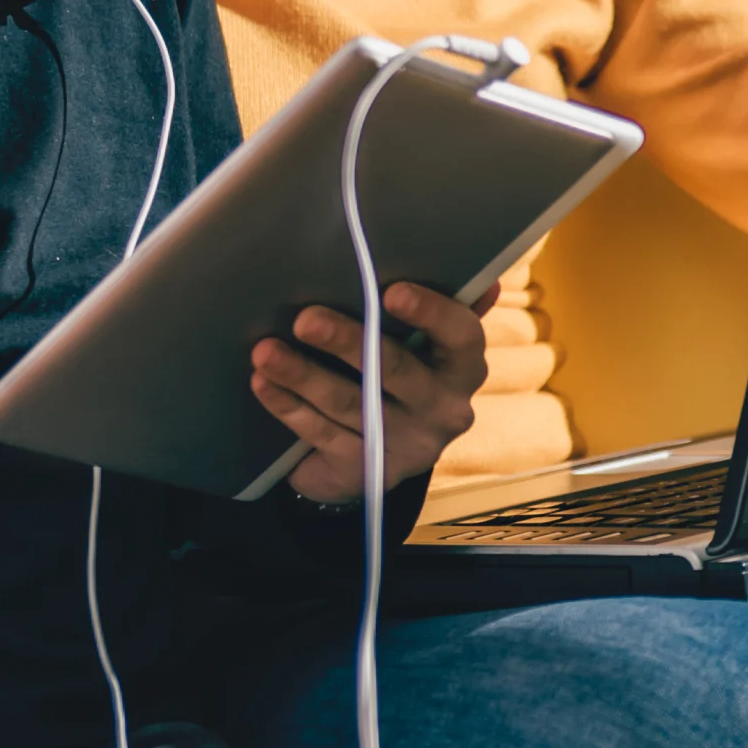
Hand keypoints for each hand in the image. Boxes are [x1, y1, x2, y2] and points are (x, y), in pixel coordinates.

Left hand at [253, 283, 489, 503]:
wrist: (379, 458)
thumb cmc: (401, 378)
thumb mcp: (426, 348)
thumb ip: (445, 311)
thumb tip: (485, 277)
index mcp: (464, 369)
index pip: (462, 336)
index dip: (430, 313)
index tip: (390, 291)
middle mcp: (444, 410)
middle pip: (395, 370)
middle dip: (347, 343)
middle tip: (304, 319)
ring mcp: (406, 445)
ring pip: (350, 404)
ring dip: (303, 374)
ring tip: (264, 350)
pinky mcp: (367, 470)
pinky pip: (322, 434)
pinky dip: (288, 407)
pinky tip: (263, 383)